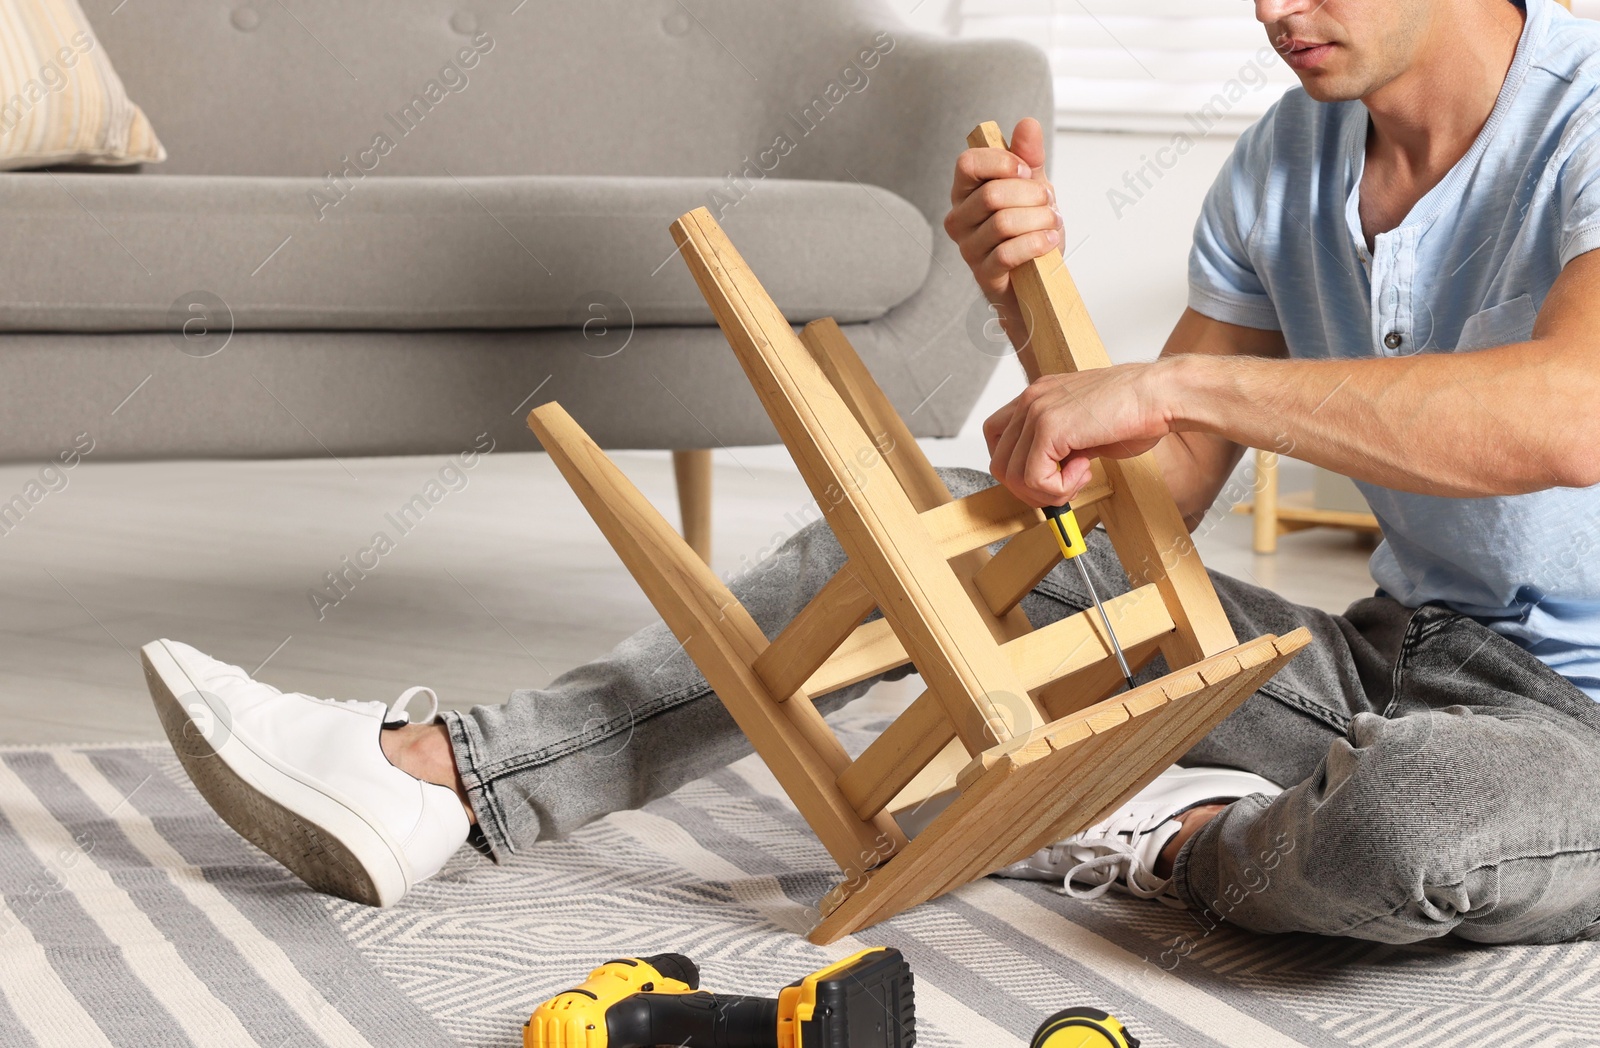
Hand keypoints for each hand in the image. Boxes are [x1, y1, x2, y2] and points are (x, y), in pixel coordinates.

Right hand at [944, 117, 1061, 302]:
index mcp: (966, 192)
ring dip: (1039, 220)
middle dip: (1031, 195)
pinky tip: (1050, 241)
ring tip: (1052, 224)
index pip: (968, 164)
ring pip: (1002, 223)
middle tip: (1048, 202)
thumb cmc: (1030, 230)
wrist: (1038, 276)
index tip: (1027, 171)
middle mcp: (959, 219)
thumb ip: (1029, 157)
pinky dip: (1037, 243)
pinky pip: (1007, 253)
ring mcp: (968, 248)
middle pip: (991, 194)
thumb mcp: (1034, 188)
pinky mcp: (983, 274)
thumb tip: (1027, 124)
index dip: (1002, 162)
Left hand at [983, 361, 1176, 506]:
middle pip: (999, 462)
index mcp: (1037, 397)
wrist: (1160, 395)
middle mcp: (1031, 400)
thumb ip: (1058, 449)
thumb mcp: (1082, 431)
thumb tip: (1045, 481)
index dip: (1017, 467)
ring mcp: (1037, 412)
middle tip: (1063, 488)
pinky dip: (1059, 489)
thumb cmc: (1134, 412)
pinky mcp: (1049, 428)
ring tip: (1080, 477)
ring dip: (1047, 490)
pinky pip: (1034, 479)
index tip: (1046, 478)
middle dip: (1030, 488)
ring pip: (1013, 476)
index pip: (997, 439)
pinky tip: (1086, 470)